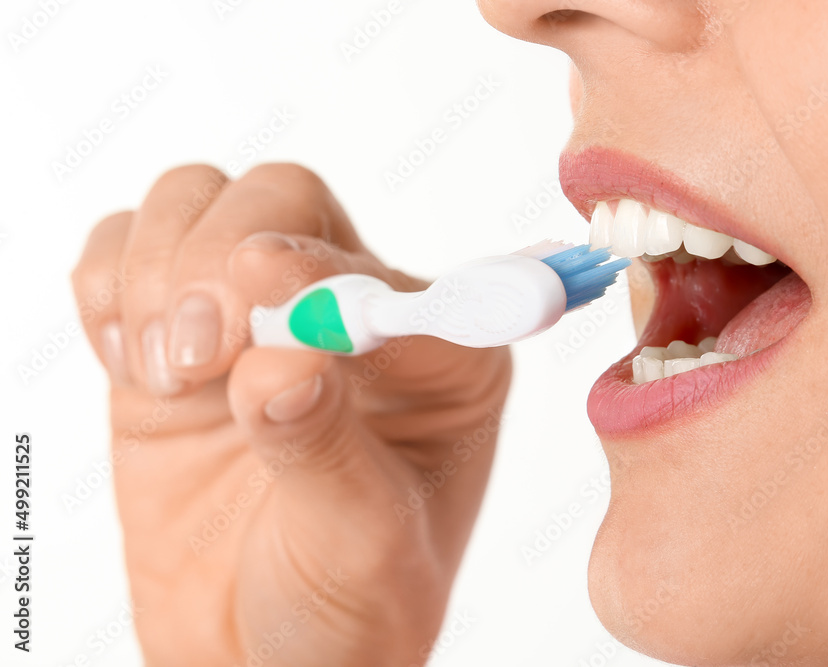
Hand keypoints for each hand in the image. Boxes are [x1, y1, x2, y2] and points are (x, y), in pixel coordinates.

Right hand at [71, 164, 511, 665]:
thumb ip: (327, 452)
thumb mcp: (361, 545)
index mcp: (441, 356)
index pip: (383, 271)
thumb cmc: (346, 603)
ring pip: (201, 203)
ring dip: (160, 269)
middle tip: (197, 352)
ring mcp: (262, 317)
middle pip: (284, 201)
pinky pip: (127, 250)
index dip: (321, 270)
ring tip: (167, 377)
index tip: (260, 284)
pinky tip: (133, 363)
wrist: (258, 650)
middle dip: (220, 259)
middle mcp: (356, 316)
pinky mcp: (180, 335)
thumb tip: (281, 365)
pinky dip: (109, 282)